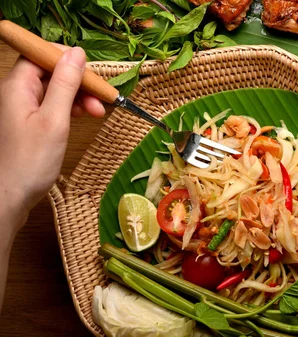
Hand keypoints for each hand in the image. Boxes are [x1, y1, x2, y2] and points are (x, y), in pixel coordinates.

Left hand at [0, 46, 104, 231]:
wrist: (10, 197)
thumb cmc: (30, 162)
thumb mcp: (55, 120)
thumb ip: (66, 84)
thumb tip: (77, 54)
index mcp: (17, 86)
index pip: (40, 55)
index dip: (66, 59)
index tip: (91, 72)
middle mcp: (16, 93)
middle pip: (50, 72)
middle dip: (78, 81)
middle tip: (101, 99)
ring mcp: (22, 108)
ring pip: (54, 89)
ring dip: (78, 96)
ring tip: (97, 112)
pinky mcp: (28, 123)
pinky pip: (52, 105)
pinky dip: (70, 109)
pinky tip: (83, 118)